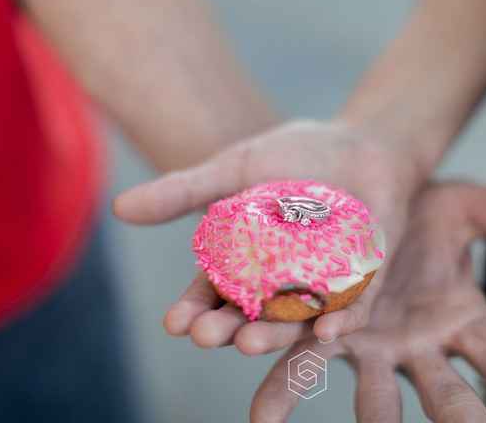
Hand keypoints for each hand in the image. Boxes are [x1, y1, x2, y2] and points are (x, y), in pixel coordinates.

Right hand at [114, 119, 421, 345]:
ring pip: (296, 318)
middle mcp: (281, 283)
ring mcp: (324, 284)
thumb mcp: (234, 169)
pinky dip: (342, 319)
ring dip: (275, 333)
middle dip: (228, 329)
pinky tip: (328, 330)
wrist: (361, 141)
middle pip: (251, 314)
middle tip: (207, 336)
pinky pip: (354, 306)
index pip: (213, 295)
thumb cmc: (295, 154)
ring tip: (251, 343)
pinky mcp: (366, 280)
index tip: (174, 322)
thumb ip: (184, 192)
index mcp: (246, 264)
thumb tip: (119, 208)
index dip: (193, 310)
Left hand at [249, 182, 485, 421]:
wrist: (369, 211)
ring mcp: (372, 349)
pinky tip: (261, 402)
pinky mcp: (325, 338)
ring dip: (367, 415)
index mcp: (461, 321)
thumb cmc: (422, 217)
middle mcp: (420, 347)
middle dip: (453, 412)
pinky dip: (283, 376)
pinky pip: (302, 359)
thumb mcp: (463, 207)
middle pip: (442, 390)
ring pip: (369, 390)